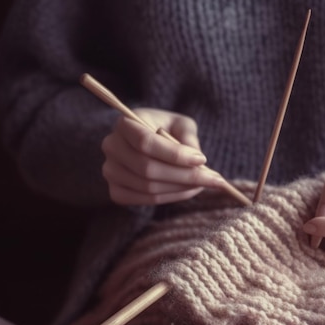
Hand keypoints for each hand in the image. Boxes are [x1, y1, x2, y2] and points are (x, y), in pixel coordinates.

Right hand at [101, 108, 223, 204]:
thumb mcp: (181, 124)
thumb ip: (188, 137)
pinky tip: (189, 190)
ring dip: (182, 189)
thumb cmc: (167, 129)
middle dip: (185, 176)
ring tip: (205, 184)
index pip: (146, 142)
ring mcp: (111, 171)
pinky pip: (145, 200)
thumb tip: (196, 159)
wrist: (148, 141)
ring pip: (149, 188)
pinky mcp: (116, 191)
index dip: (175, 154)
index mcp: (124, 123)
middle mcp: (111, 147)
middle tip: (214, 179)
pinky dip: (171, 197)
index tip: (203, 159)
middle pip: (148, 169)